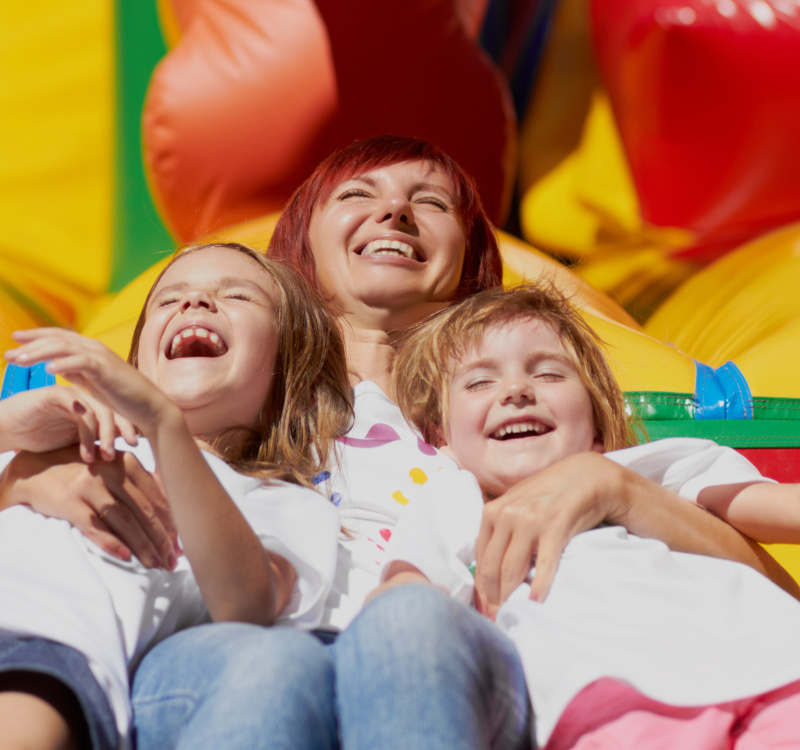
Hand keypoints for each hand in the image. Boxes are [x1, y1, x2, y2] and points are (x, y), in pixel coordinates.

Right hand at [0, 385, 137, 462]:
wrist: (5, 429)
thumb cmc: (38, 438)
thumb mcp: (73, 444)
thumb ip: (93, 444)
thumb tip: (122, 463)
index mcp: (91, 407)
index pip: (116, 414)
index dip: (128, 429)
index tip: (137, 447)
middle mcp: (84, 398)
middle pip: (112, 410)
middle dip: (121, 432)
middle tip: (125, 452)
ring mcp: (70, 395)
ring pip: (98, 410)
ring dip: (102, 437)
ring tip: (100, 458)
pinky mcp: (55, 394)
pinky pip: (78, 407)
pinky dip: (85, 428)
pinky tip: (85, 449)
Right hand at [0, 445, 179, 567]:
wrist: (36, 468)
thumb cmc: (84, 471)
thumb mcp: (113, 468)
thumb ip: (140, 483)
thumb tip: (173, 511)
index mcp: (127, 462)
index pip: (156, 498)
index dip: (171, 523)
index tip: (180, 545)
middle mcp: (110, 472)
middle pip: (143, 510)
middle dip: (161, 539)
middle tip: (172, 560)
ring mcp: (88, 486)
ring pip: (123, 520)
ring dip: (141, 545)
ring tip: (154, 563)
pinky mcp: (68, 502)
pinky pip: (94, 526)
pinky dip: (110, 542)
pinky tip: (125, 556)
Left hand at [6, 328, 171, 434]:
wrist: (149, 407)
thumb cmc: (123, 398)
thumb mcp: (94, 383)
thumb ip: (76, 371)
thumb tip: (56, 365)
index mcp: (90, 350)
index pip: (58, 336)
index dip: (35, 336)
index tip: (15, 339)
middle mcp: (94, 348)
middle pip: (56, 339)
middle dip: (30, 344)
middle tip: (9, 353)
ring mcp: (101, 357)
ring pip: (64, 348)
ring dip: (39, 352)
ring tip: (19, 360)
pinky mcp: (107, 370)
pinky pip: (81, 362)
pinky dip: (64, 364)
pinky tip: (48, 369)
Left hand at [474, 452, 626, 616]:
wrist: (585, 477)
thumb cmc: (548, 495)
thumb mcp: (516, 505)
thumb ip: (500, 531)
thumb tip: (487, 570)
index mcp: (492, 512)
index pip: (480, 559)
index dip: (481, 588)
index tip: (484, 608)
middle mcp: (506, 515)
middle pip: (492, 568)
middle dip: (492, 599)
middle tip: (496, 620)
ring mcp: (530, 521)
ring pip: (511, 571)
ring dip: (510, 599)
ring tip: (512, 617)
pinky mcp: (555, 528)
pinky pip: (543, 566)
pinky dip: (539, 587)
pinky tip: (536, 603)